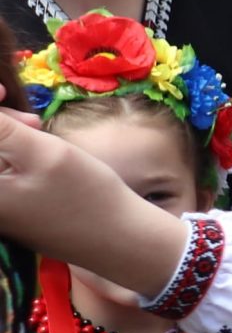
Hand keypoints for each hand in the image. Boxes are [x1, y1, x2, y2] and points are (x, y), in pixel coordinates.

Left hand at [0, 117, 186, 293]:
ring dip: (9, 139)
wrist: (119, 241)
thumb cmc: (85, 196)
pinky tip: (41, 155)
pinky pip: (6, 176)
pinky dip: (16, 158)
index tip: (6, 91)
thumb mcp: (43, 152)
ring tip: (41, 134)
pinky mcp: (10, 213)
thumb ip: (1, 127)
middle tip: (34, 121)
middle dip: (1, 126)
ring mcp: (0, 212)